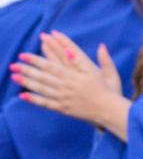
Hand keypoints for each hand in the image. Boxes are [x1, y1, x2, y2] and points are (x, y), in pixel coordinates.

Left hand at [13, 34, 127, 127]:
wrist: (110, 112)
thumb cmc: (112, 92)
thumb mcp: (110, 74)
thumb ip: (104, 60)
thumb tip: (101, 45)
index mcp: (78, 75)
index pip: (55, 62)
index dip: (40, 56)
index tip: (29, 50)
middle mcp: (68, 85)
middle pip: (45, 74)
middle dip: (29, 67)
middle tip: (16, 61)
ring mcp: (64, 97)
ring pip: (42, 87)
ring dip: (27, 81)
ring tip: (15, 75)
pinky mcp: (63, 108)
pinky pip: (45, 103)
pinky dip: (34, 99)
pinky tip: (23, 95)